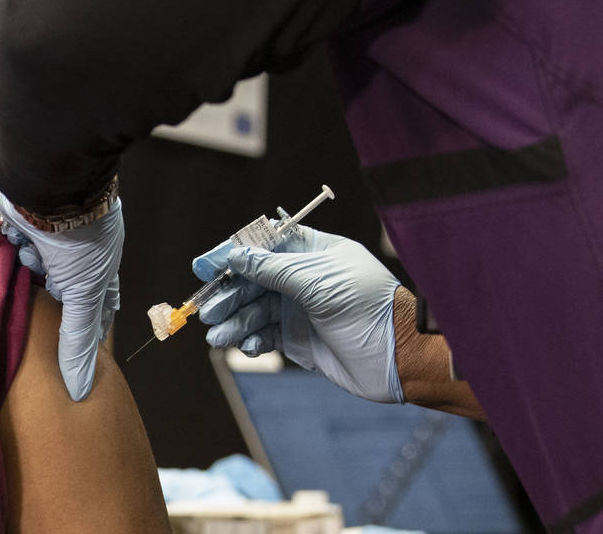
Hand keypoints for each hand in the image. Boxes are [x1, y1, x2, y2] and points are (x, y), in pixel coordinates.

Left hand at [0, 192, 123, 400]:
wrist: (52, 187)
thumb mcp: (83, 295)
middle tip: (31, 320)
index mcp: (99, 271)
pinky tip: (13, 246)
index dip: (87, 330)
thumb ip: (78, 340)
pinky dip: (12, 251)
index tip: (76, 354)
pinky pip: (11, 251)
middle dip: (47, 301)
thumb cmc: (81, 241)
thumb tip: (80, 390)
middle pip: (58, 293)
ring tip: (29, 265)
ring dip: (28, 271)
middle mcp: (75, 257)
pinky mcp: (22, 228)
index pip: (96, 309)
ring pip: (32, 273)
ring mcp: (49, 242)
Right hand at [192, 225, 403, 403]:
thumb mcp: (316, 280)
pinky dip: (251, 341)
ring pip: (254, 311)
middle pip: (252, 281)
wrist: (398, 356)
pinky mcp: (298, 339)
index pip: (262, 246)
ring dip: (234, 322)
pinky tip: (247, 347)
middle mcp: (302, 279)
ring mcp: (299, 309)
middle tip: (207, 311)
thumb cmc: (366, 306)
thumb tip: (235, 257)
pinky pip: (265, 336)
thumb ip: (272, 269)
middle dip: (228, 295)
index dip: (232, 254)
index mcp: (311, 252)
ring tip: (217, 336)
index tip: (204, 266)